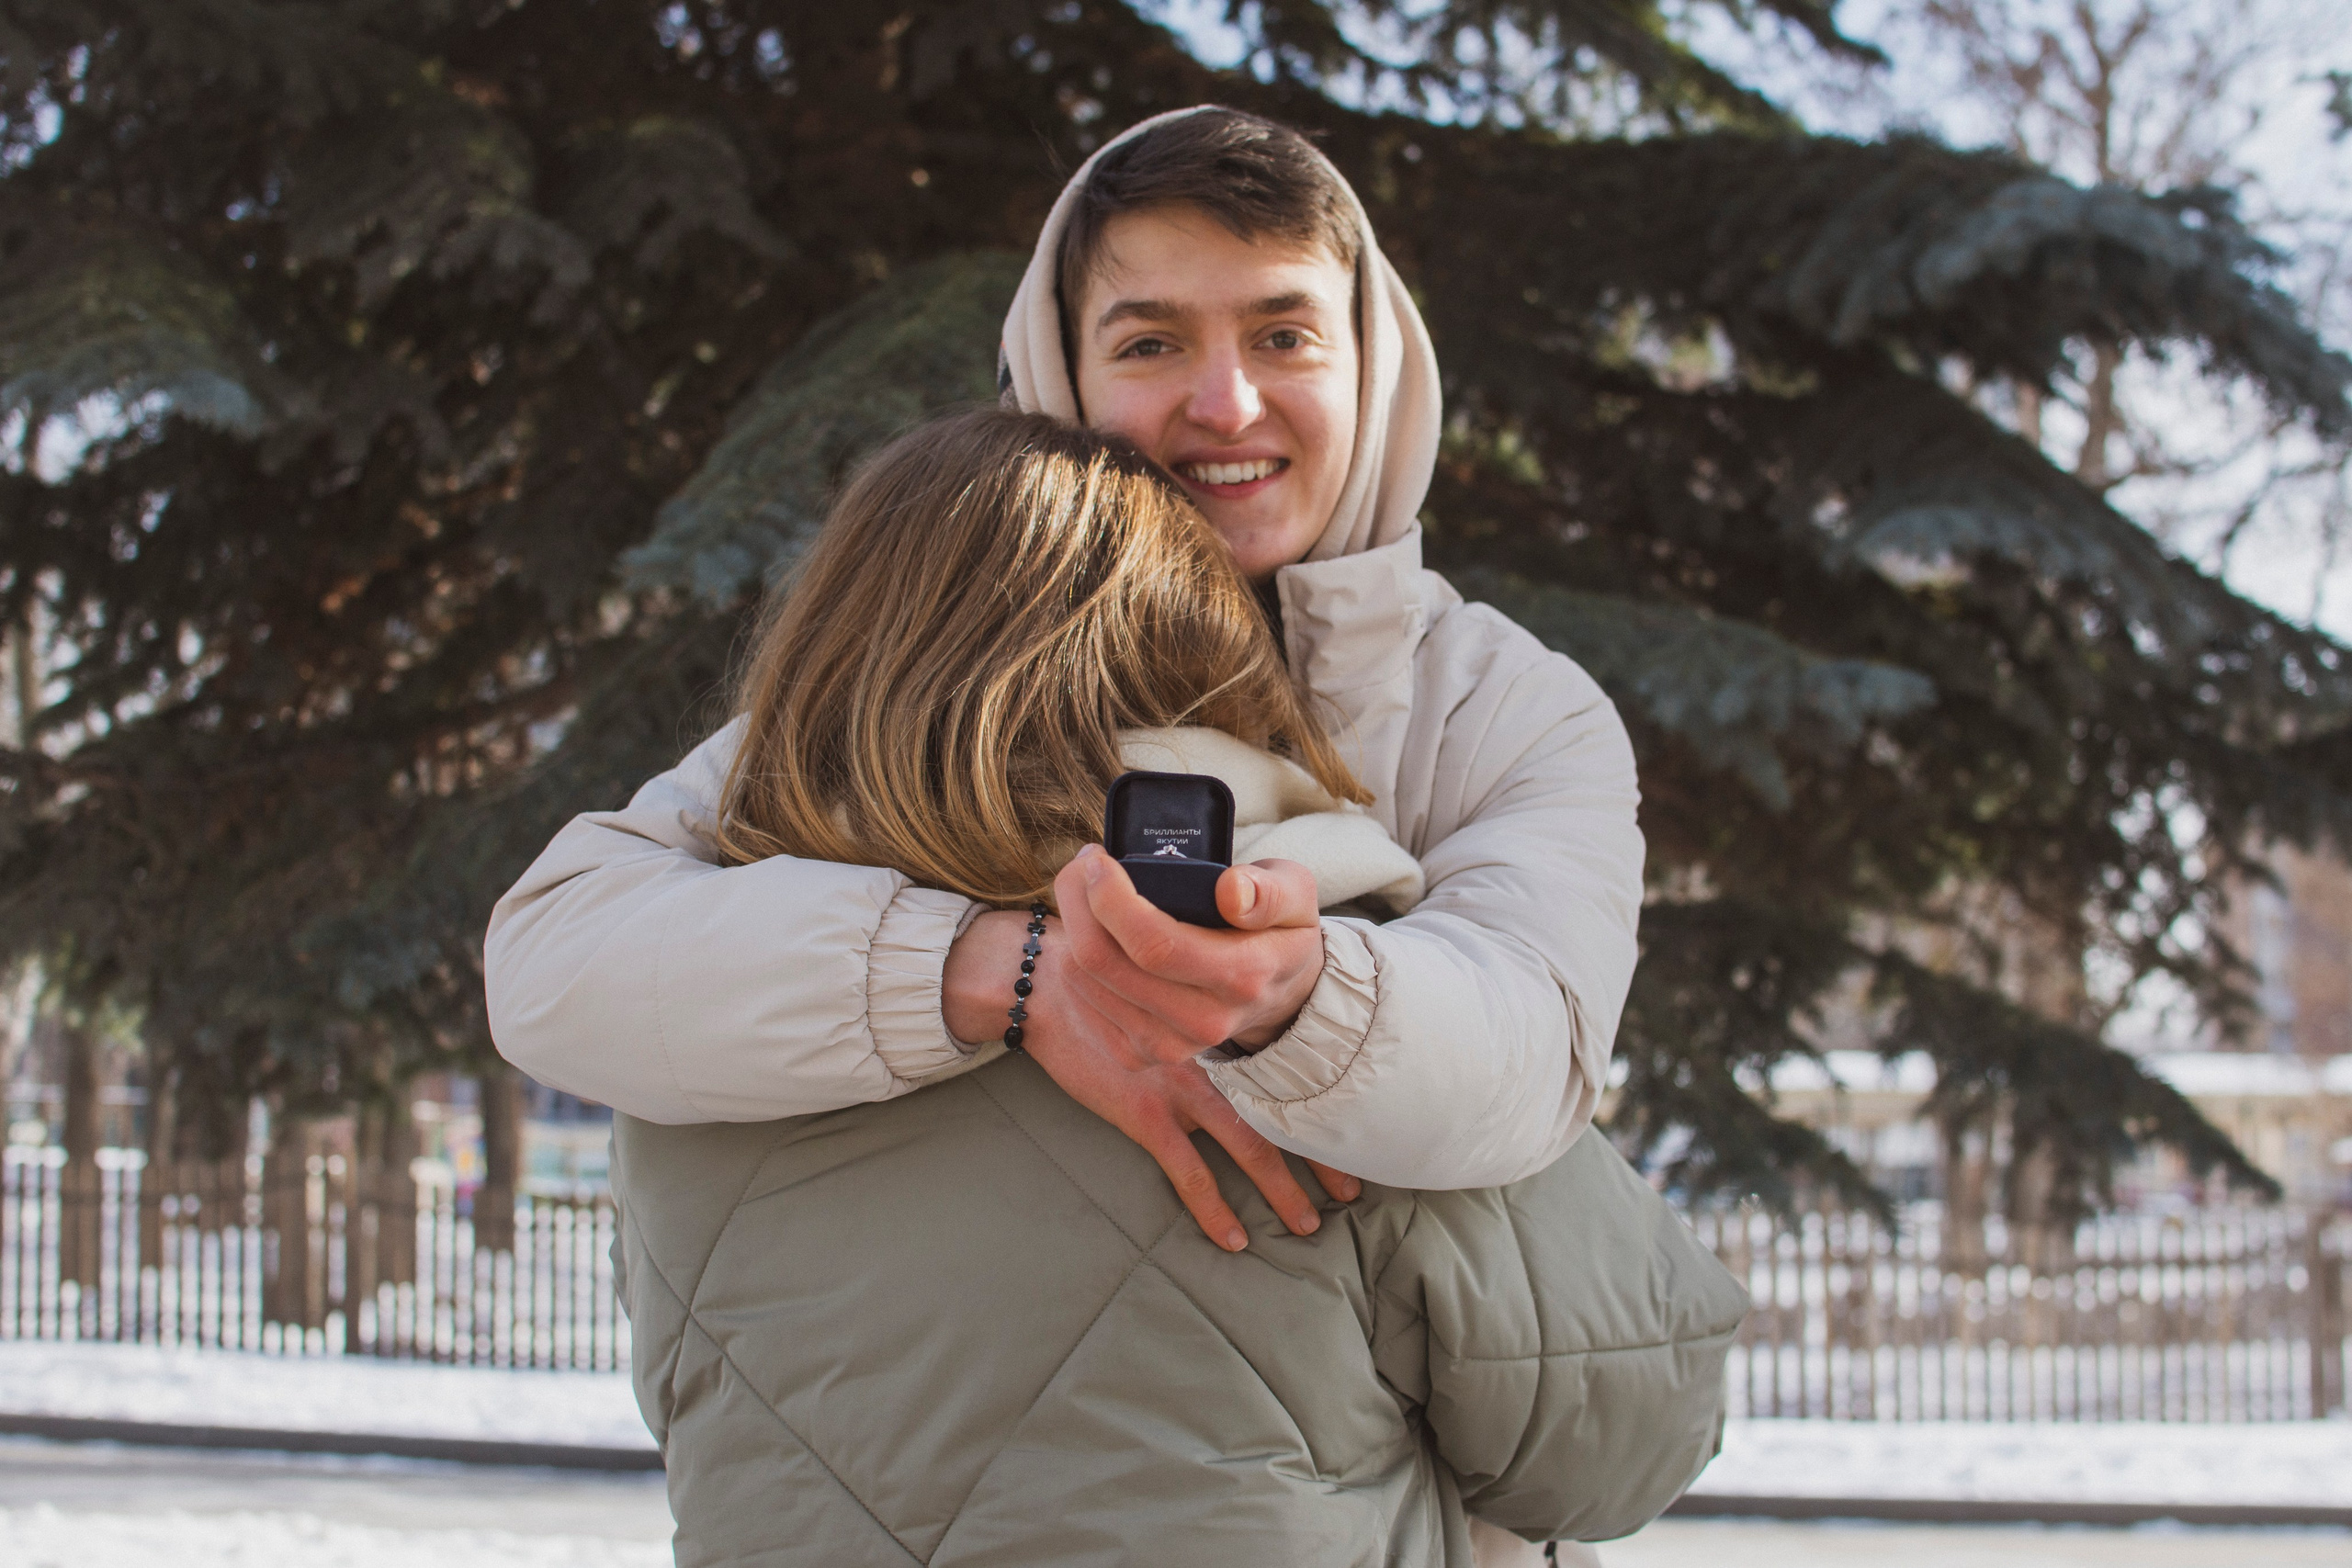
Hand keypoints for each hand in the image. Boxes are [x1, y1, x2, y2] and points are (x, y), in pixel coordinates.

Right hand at [939, 851, 1361, 1249]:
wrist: (1048, 980)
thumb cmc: (1107, 953)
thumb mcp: (1167, 947)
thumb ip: (1205, 958)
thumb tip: (1242, 938)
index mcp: (1224, 1009)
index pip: (1288, 1049)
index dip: (1326, 1078)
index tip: (1360, 1107)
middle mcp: (1213, 1051)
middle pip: (1280, 1104)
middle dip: (1318, 1151)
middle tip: (1352, 1189)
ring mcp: (1181, 1085)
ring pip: (1246, 1143)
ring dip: (1281, 1186)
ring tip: (1309, 1223)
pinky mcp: (1144, 1112)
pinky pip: (1185, 1171)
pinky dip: (1211, 1207)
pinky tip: (1233, 1238)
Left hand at [1059, 844, 1323, 1054]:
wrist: (1280, 997)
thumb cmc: (1279, 932)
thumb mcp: (1296, 897)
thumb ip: (1269, 891)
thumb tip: (1230, 890)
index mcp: (1241, 976)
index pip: (1154, 944)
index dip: (1110, 897)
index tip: (1098, 857)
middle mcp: (1201, 1021)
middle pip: (1102, 960)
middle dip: (1076, 900)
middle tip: (1084, 863)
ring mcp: (1167, 1044)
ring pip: (1081, 979)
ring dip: (1071, 924)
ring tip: (1088, 890)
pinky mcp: (1138, 1054)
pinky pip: (1082, 999)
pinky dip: (1076, 957)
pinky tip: (1096, 931)